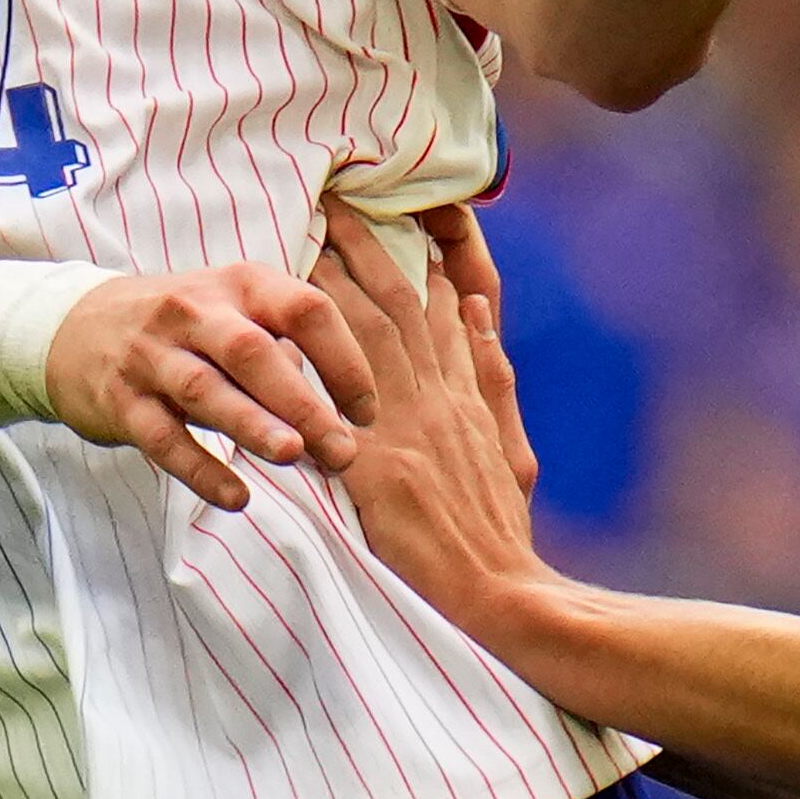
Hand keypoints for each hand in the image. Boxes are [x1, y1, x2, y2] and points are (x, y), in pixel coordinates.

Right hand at [42, 265, 377, 511]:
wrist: (76, 328)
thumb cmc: (183, 328)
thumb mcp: (235, 313)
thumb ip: (284, 349)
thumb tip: (340, 406)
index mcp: (241, 285)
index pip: (305, 309)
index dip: (345, 359)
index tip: (366, 412)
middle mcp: (196, 312)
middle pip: (254, 352)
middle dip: (303, 402)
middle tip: (342, 451)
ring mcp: (152, 355)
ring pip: (206, 390)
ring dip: (252, 425)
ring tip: (293, 457)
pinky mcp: (120, 399)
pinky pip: (162, 437)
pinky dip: (201, 469)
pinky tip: (237, 496)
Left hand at [312, 203, 550, 628]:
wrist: (498, 595)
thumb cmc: (499, 534)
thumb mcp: (513, 449)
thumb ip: (493, 378)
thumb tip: (479, 311)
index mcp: (465, 395)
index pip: (440, 312)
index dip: (417, 260)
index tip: (394, 217)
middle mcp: (435, 399)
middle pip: (398, 308)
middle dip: (366, 251)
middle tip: (334, 203)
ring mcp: (405, 429)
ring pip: (368, 336)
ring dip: (336, 282)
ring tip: (307, 237)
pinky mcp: (375, 467)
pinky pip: (336, 402)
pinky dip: (316, 360)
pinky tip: (286, 327)